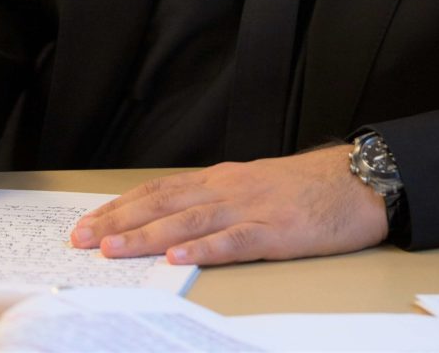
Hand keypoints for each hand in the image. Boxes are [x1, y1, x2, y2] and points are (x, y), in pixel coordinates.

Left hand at [70, 147, 388, 264]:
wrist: (360, 179)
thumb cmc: (309, 188)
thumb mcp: (256, 187)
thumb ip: (220, 202)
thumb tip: (181, 224)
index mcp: (222, 179)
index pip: (159, 190)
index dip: (121, 206)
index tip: (88, 222)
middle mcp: (228, 188)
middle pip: (162, 203)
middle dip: (118, 221)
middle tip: (78, 239)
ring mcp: (251, 208)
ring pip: (188, 222)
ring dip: (146, 236)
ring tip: (112, 249)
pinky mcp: (277, 231)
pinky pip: (234, 241)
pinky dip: (204, 249)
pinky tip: (178, 258)